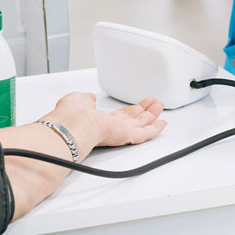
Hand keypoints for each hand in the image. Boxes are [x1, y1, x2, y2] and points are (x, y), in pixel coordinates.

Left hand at [52, 92, 166, 147]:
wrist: (74, 126)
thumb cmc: (71, 115)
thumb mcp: (78, 100)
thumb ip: (86, 99)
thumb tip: (90, 98)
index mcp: (100, 120)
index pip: (119, 117)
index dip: (129, 112)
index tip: (136, 108)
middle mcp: (111, 128)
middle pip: (133, 120)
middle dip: (144, 112)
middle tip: (153, 106)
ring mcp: (120, 132)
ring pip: (141, 124)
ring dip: (151, 115)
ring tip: (159, 107)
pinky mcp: (127, 136)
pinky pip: (145, 133)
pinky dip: (155, 128)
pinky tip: (162, 123)